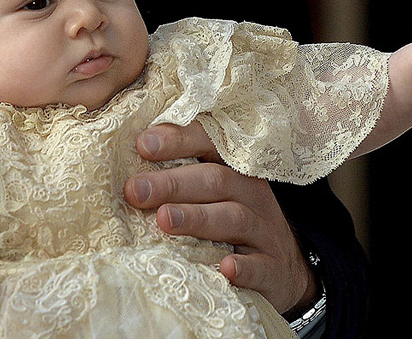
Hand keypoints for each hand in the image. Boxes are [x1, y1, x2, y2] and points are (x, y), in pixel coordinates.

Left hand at [124, 122, 316, 314]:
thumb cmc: (230, 223)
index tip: (142, 144)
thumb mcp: (212, 194)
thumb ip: (178, 176)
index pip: (209, 143)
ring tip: (164, 220)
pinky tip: (225, 268)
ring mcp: (265, 231)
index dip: (179, 140)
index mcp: (233, 168)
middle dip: (172, 183)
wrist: (282, 271)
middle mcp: (251, 193)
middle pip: (215, 180)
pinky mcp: (273, 268)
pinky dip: (244, 268)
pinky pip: (261, 266)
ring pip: (234, 218)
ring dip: (198, 218)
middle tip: (134, 190)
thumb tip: (128, 162)